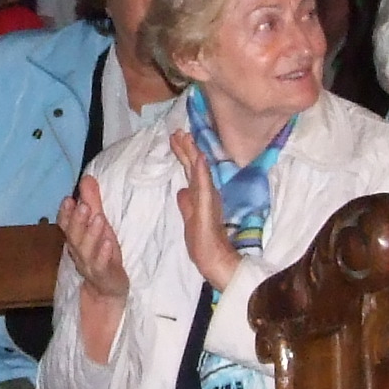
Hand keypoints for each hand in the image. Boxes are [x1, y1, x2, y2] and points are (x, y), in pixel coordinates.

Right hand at [56, 178, 129, 300]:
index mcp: (76, 239)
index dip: (66, 213)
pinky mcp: (104, 275)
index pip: (65, 225)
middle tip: (83, 205)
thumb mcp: (99, 224)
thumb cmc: (102, 253)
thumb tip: (87, 177)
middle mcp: (79, 251)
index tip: (68, 199)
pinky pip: (101, 266)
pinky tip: (108, 244)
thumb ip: (93, 202)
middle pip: (73, 237)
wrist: (108, 289)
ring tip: (99, 219)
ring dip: (91, 234)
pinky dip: (103, 255)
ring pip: (86, 250)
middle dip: (77, 220)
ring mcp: (90, 265)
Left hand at [170, 131, 241, 291]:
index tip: (176, 138)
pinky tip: (198, 157)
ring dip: (192, 152)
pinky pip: (204, 182)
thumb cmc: (202, 242)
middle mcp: (205, 192)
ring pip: (199, 169)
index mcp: (200, 195)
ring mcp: (208, 196)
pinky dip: (201, 169)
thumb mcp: (190, 219)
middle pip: (193, 166)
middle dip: (185, 148)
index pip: (190, 171)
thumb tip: (181, 190)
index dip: (183, 154)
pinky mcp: (208, 203)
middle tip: (178, 131)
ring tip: (185, 135)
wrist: (212, 258)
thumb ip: (186, 204)